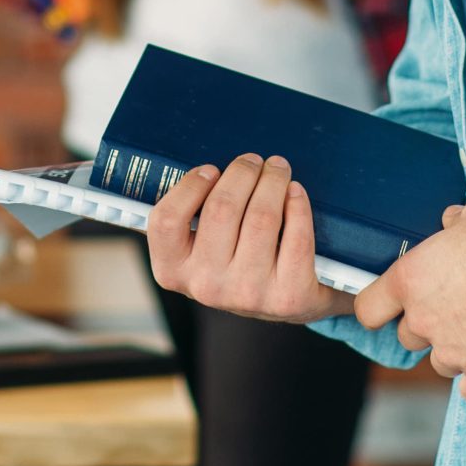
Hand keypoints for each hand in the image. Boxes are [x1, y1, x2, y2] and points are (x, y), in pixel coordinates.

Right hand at [145, 153, 352, 324]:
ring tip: (277, 169)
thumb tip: (210, 166)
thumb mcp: (200, 247)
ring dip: (273, 181)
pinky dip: (298, 205)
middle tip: (253, 160)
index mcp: (173, 271)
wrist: (283, 304)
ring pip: (262, 217)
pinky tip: (295, 192)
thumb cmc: (235, 260)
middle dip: (242, 172)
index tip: (211, 169)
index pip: (167, 220)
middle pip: (222, 208)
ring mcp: (248, 294)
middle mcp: (207, 286)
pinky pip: (296, 236)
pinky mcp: (288, 297)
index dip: (191, 185)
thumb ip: (193, 213)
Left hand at [353, 202, 465, 401]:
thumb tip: (450, 222)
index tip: (387, 309)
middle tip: (454, 310)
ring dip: (454, 352)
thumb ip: (453, 223)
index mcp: (411, 280)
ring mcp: (452, 352)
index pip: (368, 308)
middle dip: (426, 327)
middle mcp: (424, 320)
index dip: (378, 309)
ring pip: (440, 363)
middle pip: (407, 337)